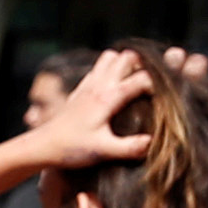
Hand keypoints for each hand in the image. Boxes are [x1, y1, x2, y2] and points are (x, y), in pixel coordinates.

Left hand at [24, 47, 163, 168]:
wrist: (42, 146)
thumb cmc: (72, 148)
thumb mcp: (102, 151)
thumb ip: (129, 147)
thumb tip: (153, 142)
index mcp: (108, 98)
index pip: (142, 79)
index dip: (158, 85)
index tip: (165, 98)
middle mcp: (99, 85)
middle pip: (128, 57)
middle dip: (143, 66)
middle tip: (149, 86)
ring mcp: (88, 84)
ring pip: (111, 57)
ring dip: (124, 64)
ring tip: (133, 82)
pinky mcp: (80, 89)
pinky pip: (98, 67)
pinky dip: (110, 70)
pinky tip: (114, 87)